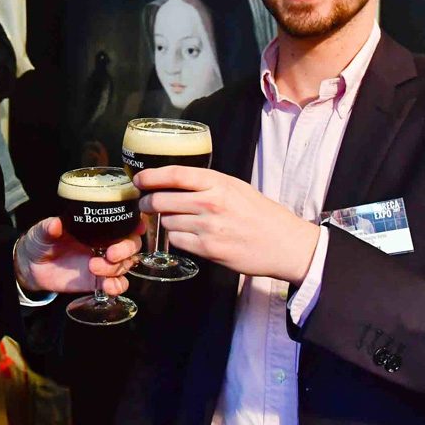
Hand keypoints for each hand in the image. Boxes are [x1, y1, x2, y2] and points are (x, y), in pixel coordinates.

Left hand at [14, 217, 142, 294]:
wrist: (32, 267)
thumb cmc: (41, 241)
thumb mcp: (42, 231)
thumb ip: (48, 228)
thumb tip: (55, 224)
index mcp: (96, 227)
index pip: (123, 222)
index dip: (135, 223)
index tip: (137, 227)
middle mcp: (105, 243)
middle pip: (131, 244)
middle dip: (126, 249)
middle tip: (110, 253)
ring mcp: (103, 263)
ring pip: (126, 265)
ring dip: (116, 268)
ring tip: (94, 268)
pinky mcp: (98, 281)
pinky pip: (118, 285)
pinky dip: (118, 286)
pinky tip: (107, 287)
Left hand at [135, 166, 319, 283]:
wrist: (284, 244)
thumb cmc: (261, 214)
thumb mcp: (236, 188)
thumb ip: (207, 184)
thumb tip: (175, 182)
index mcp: (218, 183)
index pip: (174, 174)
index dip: (151, 176)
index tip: (139, 179)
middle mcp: (210, 203)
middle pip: (162, 199)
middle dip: (148, 202)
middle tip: (146, 203)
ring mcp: (208, 227)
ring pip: (167, 221)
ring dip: (165, 221)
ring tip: (175, 220)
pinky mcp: (208, 249)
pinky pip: (177, 241)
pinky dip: (177, 238)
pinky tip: (187, 235)